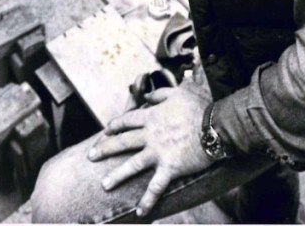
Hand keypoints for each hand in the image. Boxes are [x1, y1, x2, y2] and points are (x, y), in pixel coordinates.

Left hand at [87, 84, 211, 217]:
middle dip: (105, 148)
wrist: (214, 125)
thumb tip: (146, 96)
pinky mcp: (169, 168)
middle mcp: (150, 135)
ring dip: (117, 176)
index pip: (127, 120)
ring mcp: (158, 152)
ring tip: (104, 185)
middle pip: (122, 141)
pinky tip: (140, 212)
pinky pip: (156, 187)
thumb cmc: (197, 107)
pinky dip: (148, 200)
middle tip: (91, 156)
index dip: (115, 125)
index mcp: (152, 117)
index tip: (105, 130)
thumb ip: (159, 95)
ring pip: (132, 165)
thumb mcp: (177, 93)